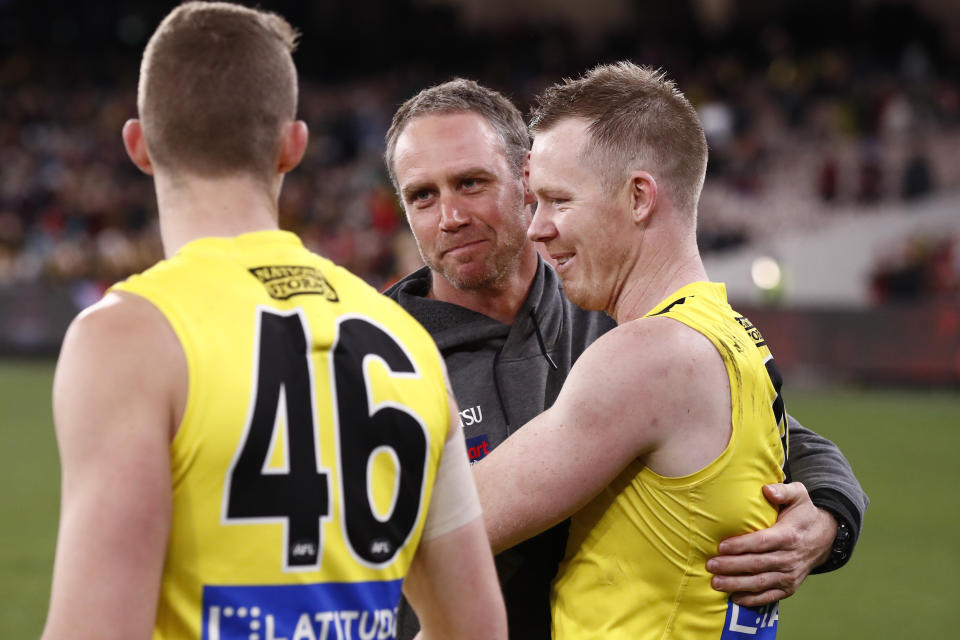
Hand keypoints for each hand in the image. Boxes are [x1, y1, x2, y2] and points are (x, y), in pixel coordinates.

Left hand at [706, 482, 836, 606]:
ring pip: (760, 582)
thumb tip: (766, 490)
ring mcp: (790, 575)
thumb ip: (783, 490)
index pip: (762, 542)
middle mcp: (790, 558)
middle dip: (732, 566)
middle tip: (710, 565)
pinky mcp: (789, 587)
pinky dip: (752, 599)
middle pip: (757, 564)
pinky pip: (769, 595)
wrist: (824, 537)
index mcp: (788, 536)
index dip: (741, 546)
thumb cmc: (803, 513)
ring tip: (715, 583)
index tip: (721, 547)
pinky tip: (734, 598)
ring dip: (736, 584)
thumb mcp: (798, 495)